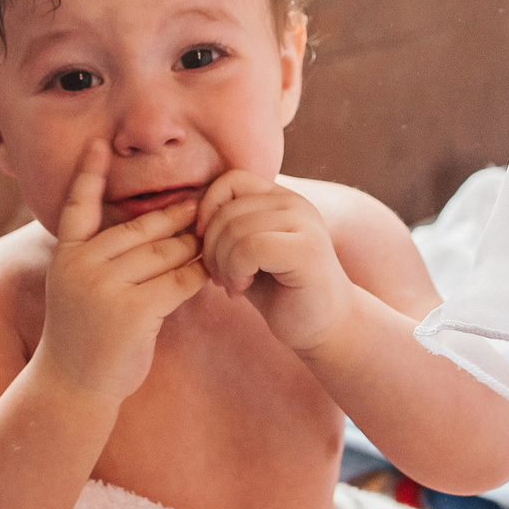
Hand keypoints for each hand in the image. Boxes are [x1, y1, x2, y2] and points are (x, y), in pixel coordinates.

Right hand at [37, 140, 209, 402]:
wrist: (72, 388)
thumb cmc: (83, 340)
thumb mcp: (79, 292)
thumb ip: (104, 261)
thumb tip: (155, 231)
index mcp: (66, 256)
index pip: (76, 206)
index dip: (87, 175)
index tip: (96, 144)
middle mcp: (81, 265)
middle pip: (140, 229)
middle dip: (175, 218)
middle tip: (204, 202)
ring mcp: (105, 287)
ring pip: (163, 253)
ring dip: (194, 246)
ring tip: (218, 235)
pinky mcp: (133, 311)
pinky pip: (178, 281)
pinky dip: (200, 275)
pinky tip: (217, 271)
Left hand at [196, 170, 353, 351]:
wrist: (324, 328)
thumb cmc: (280, 292)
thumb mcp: (247, 252)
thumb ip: (228, 226)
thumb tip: (185, 212)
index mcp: (281, 198)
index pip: (230, 180)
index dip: (207, 209)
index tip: (205, 244)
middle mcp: (296, 203)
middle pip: (227, 209)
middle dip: (210, 247)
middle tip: (219, 277)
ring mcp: (305, 224)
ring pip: (235, 229)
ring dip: (221, 264)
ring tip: (231, 285)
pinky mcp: (307, 251)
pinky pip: (249, 248)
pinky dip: (235, 272)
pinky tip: (242, 289)